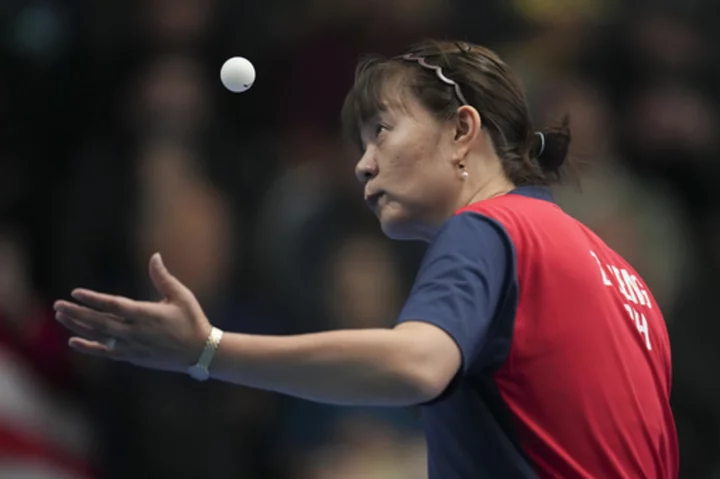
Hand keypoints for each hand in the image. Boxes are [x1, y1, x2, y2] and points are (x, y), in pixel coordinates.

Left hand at [54, 253, 211, 372]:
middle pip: (99, 322)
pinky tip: (73, 341)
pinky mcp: (133, 357)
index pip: (113, 305)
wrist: (200, 352)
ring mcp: (132, 346)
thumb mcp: (181, 296)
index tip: (75, 293)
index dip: (93, 299)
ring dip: (78, 327)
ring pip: (99, 336)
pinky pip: (106, 352)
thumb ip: (163, 277)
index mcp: (146, 314)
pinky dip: (89, 347)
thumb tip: (154, 256)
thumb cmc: (193, 320)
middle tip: (57, 305)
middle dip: (76, 313)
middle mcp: (135, 332)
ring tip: (61, 317)